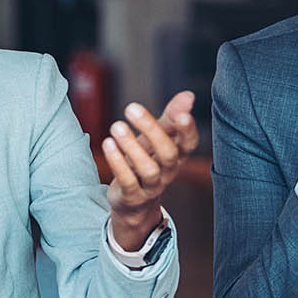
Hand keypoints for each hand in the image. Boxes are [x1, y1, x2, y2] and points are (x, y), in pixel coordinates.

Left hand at [102, 91, 199, 250]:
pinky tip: (108, 143)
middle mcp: (168, 172)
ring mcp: (151, 186)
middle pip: (168, 153)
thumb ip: (171, 117)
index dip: (188, 130)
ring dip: (131, 146)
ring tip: (116, 126)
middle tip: (131, 108)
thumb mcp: (157, 138)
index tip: (181, 114)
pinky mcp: (133, 196)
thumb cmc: (148, 161)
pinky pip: (128, 181)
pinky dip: (117, 162)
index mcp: (178, 155)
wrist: (134, 202)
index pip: (190, 144)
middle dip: (152, 130)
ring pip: (148, 169)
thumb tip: (188, 95)